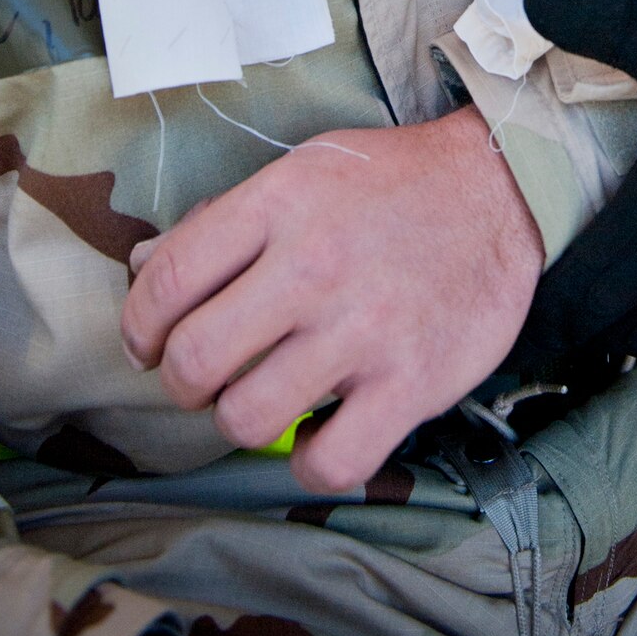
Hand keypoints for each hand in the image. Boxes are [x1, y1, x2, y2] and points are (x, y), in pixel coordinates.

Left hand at [121, 108, 542, 494]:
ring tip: (263, 397)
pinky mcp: (411, 383)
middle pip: (194, 359)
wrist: (498, 188)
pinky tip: (319, 431)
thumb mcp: (300, 172)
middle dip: (182, 381)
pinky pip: (329, 463)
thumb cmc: (388, 183)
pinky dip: (310, 462)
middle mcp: (314, 267)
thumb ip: (224, 221)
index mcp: (279, 205)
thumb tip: (144, 267)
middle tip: (206, 375)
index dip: (138, 326)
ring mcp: (363, 329)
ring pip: (247, 417)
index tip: (149, 344)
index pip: (168, 280)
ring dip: (241, 418)